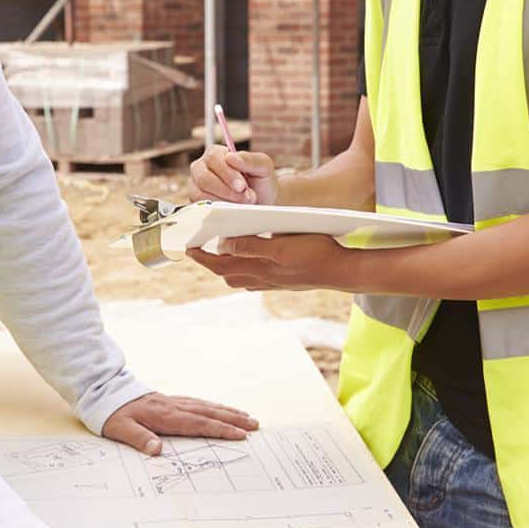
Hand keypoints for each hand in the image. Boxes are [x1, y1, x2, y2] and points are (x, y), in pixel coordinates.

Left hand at [103, 392, 257, 455]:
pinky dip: (213, 406)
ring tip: (246, 416)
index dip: (220, 429)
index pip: (198, 424)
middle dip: (233, 419)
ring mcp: (173, 402)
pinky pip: (197, 403)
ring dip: (227, 411)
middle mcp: (173, 407)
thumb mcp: (120, 429)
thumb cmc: (113, 414)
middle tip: (255, 424)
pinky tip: (219, 409)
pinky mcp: (170, 400)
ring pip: (206, 406)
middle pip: (208, 413)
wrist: (104, 392)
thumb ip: (138, 439)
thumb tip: (156, 450)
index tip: (240, 434)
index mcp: (165, 416)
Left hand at [187, 233, 353, 291]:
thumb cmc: (315, 254)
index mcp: (258, 269)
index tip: (186, 248)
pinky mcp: (281, 281)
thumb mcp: (281, 246)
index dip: (201, 257)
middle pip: (226, 272)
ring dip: (226, 265)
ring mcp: (271, 282)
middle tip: (198, 248)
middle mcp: (261, 279)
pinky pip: (254, 277)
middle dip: (210, 262)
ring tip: (219, 252)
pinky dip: (243, 268)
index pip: (219, 265)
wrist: (342, 271)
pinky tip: (248, 259)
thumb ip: (251, 247)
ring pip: (239, 276)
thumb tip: (224, 245)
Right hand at [189, 147, 276, 204]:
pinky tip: (232, 210)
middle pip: (203, 177)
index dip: (227, 173)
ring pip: (200, 194)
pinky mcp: (197, 204)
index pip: (213, 158)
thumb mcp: (264, 167)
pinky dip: (218, 211)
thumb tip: (230, 157)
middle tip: (245, 198)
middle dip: (226, 190)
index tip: (242, 186)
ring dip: (223, 202)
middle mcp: (202, 168)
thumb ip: (250, 159)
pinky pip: (201, 208)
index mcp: (216, 154)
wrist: (262, 205)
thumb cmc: (261, 183)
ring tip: (242, 204)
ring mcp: (197, 187)